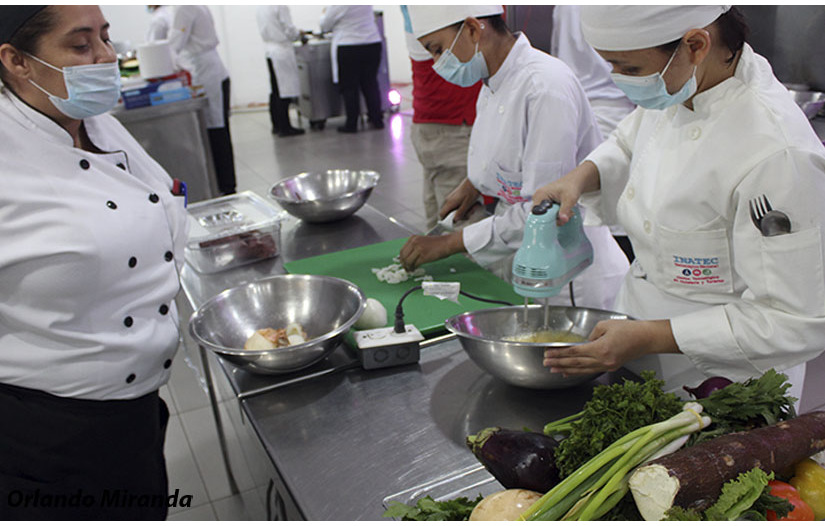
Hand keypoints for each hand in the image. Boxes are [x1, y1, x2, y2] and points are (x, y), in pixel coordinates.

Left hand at [399, 231, 464, 270]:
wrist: (447, 243)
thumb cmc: (437, 243)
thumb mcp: (423, 241)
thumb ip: (414, 247)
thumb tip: (407, 258)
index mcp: (413, 238)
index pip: (402, 250)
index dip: (401, 259)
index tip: (403, 263)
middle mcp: (414, 242)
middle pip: (403, 256)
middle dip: (404, 264)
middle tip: (406, 268)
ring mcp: (419, 249)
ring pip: (408, 261)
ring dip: (408, 267)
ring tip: (411, 270)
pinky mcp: (423, 256)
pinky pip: (415, 264)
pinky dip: (414, 268)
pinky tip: (415, 269)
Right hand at [439, 178, 480, 221]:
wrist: (475, 181)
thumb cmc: (471, 191)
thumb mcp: (467, 204)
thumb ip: (460, 213)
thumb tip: (455, 220)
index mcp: (450, 202)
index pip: (442, 214)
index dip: (447, 220)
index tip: (456, 221)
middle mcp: (449, 200)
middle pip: (451, 213)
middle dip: (461, 215)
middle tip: (469, 213)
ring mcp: (453, 198)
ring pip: (456, 210)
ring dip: (465, 211)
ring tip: (473, 207)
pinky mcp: (457, 197)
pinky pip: (459, 205)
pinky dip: (465, 207)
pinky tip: (472, 204)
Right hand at [532, 161, 599, 224]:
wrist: (574, 182)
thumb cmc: (571, 186)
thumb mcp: (569, 199)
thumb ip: (565, 210)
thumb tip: (563, 219)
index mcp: (540, 195)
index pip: (538, 214)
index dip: (548, 219)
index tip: (560, 219)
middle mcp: (538, 199)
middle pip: (542, 217)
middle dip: (555, 218)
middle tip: (567, 214)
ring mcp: (541, 201)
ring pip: (546, 217)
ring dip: (558, 217)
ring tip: (568, 212)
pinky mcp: (545, 204)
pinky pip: (549, 214)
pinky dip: (557, 215)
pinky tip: (565, 211)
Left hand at [542, 319, 678, 375]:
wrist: (646, 339)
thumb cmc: (629, 330)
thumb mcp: (605, 326)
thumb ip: (590, 335)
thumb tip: (582, 343)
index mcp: (601, 349)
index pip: (574, 352)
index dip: (559, 354)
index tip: (548, 353)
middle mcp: (603, 360)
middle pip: (576, 363)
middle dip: (559, 363)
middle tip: (546, 363)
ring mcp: (607, 365)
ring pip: (582, 369)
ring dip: (566, 369)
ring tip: (553, 369)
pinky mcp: (610, 366)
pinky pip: (590, 370)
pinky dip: (578, 372)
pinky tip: (569, 372)